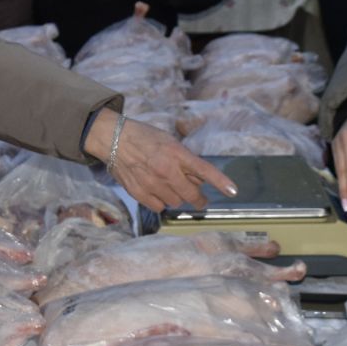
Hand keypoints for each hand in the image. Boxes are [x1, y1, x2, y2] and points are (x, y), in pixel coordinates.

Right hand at [83, 109, 236, 211]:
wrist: (113, 139)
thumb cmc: (144, 138)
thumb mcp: (170, 142)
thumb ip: (185, 161)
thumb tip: (200, 180)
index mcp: (176, 153)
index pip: (204, 170)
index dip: (220, 182)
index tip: (233, 191)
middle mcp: (166, 170)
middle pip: (191, 194)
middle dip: (198, 199)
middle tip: (200, 199)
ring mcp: (152, 183)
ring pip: (176, 202)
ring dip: (178, 198)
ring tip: (170, 187)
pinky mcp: (139, 193)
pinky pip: (159, 207)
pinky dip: (161, 202)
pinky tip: (157, 191)